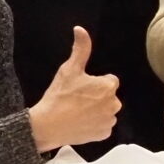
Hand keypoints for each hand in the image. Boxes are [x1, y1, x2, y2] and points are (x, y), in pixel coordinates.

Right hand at [27, 25, 120, 150]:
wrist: (49, 125)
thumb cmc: (59, 95)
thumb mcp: (69, 69)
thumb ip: (81, 49)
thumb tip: (80, 29)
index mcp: (108, 87)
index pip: (109, 80)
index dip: (94, 83)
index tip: (81, 87)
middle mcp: (114, 104)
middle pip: (108, 96)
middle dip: (97, 96)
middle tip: (77, 99)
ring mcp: (110, 121)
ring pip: (106, 111)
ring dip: (97, 110)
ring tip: (77, 111)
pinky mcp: (104, 134)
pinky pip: (103, 126)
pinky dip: (94, 124)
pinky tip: (80, 122)